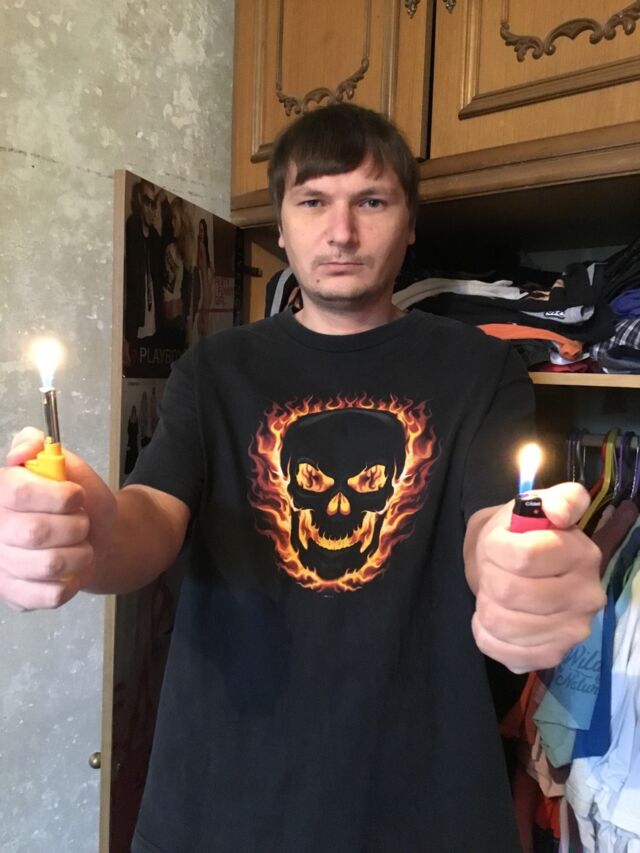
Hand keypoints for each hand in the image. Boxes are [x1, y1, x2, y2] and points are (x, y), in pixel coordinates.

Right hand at [0, 428, 115, 610]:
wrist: (96, 538)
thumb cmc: (79, 503)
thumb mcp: (68, 466)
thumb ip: (43, 448)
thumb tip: (24, 448)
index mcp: (2, 492)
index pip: (17, 493)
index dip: (57, 496)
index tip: (75, 496)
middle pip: (35, 532)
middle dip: (74, 526)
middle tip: (82, 522)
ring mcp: (2, 565)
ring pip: (48, 565)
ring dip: (80, 554)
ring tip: (82, 545)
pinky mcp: (16, 595)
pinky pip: (51, 594)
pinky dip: (73, 580)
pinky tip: (73, 569)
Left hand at [469, 482, 605, 672]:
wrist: (515, 566)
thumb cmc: (522, 533)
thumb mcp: (534, 505)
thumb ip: (555, 499)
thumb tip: (558, 512)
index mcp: (582, 554)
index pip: (522, 557)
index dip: (495, 548)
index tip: (496, 544)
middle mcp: (587, 597)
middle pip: (508, 592)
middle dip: (488, 576)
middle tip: (494, 570)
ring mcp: (572, 631)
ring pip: (501, 623)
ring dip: (485, 605)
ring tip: (494, 593)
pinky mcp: (552, 655)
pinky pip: (502, 652)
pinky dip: (485, 635)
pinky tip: (493, 620)